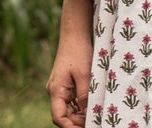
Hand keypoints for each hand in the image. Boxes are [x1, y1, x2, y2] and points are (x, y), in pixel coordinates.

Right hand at [48, 0, 93, 127]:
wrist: (75, 33)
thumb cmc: (78, 52)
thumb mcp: (84, 74)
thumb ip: (85, 95)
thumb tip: (88, 114)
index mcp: (55, 91)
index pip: (59, 117)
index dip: (70, 127)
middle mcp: (55, 91)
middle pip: (64, 114)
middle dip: (77, 121)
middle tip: (94, 121)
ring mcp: (60, 87)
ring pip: (69, 108)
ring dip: (81, 113)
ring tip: (96, 114)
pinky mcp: (66, 83)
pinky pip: (73, 99)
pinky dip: (81, 104)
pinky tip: (93, 104)